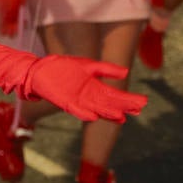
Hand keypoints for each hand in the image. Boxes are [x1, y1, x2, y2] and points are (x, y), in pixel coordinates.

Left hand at [21, 54, 147, 121]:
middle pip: (109, 103)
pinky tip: (93, 117)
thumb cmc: (65, 68)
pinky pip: (76, 110)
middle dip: (123, 107)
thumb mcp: (88, 65)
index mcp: (95, 87)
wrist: (41, 70)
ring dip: (107, 113)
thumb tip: (126, 72)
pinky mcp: (65, 102)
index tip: (142, 103)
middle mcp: (89, 96)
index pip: (115, 95)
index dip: (128, 99)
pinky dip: (84, 114)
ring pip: (97, 109)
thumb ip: (106, 69)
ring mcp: (78, 100)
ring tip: (121, 117)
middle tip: (138, 111)